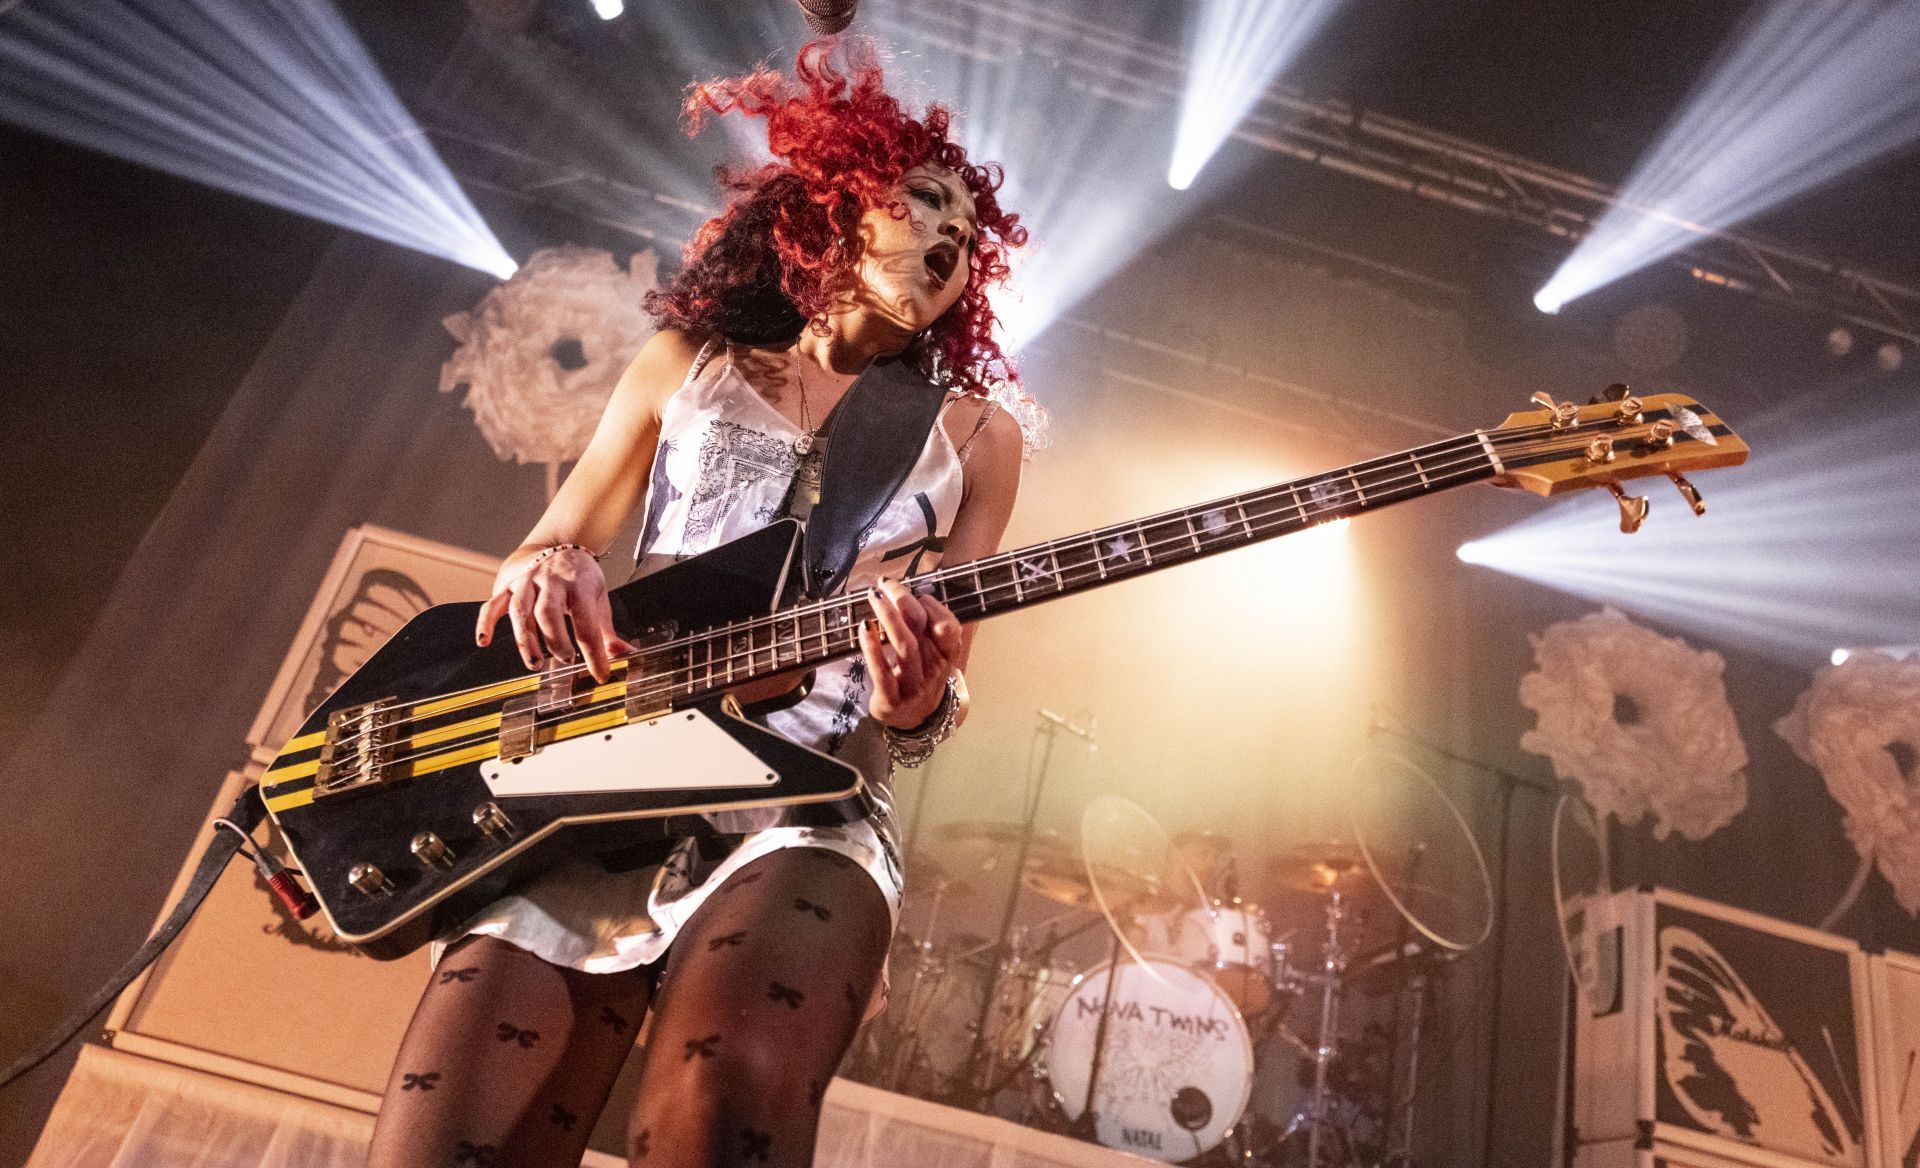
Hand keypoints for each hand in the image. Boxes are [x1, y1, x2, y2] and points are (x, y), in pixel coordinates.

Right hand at [475, 547, 634, 682]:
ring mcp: (526, 582)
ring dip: (525, 638)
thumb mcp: (599, 599)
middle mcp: (550, 582)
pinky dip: (486, 622)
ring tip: (534, 663)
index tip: (600, 674)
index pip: (587, 624)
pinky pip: (493, 603)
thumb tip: (626, 654)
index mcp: (578, 586)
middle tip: (565, 662)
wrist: (558, 545)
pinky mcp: (508, 585)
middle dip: (555, 640)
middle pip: (548, 612)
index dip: (594, 653)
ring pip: (520, 610)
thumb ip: (608, 631)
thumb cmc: (579, 577)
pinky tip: (484, 641)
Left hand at [861, 577, 961, 729]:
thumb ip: (925, 627)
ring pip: (905, 646)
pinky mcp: (892, 699)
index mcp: (947, 656)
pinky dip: (872, 648)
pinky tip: (864, 628)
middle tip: (885, 584)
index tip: (916, 593)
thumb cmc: (919, 676)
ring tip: (875, 597)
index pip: (948, 626)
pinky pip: (882, 672)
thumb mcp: (931, 654)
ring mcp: (914, 686)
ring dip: (888, 617)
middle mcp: (934, 670)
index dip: (932, 606)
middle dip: (903, 600)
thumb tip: (906, 591)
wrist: (909, 719)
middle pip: (922, 629)